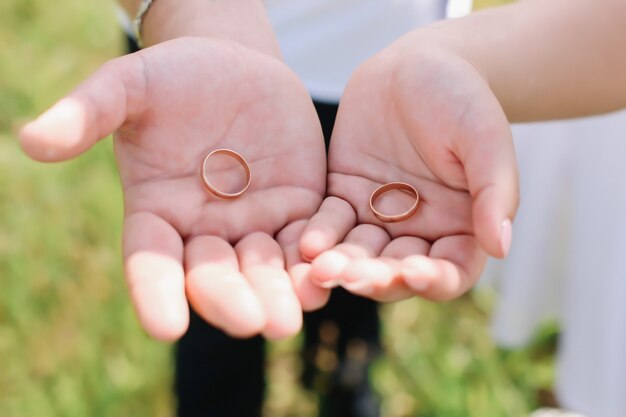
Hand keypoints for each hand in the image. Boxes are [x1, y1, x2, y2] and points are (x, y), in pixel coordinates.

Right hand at [20, 37, 326, 339]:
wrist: (236, 69)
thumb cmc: (175, 77)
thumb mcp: (131, 85)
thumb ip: (90, 112)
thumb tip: (31, 140)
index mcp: (157, 213)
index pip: (150, 261)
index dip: (155, 292)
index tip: (164, 326)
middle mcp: (204, 231)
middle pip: (213, 275)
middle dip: (230, 299)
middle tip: (250, 323)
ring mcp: (252, 225)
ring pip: (262, 269)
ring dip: (277, 294)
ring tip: (290, 318)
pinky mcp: (296, 210)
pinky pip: (305, 241)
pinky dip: (313, 262)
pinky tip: (326, 277)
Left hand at [299, 43, 518, 301]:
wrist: (417, 65)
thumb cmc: (463, 99)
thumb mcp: (485, 139)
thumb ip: (494, 191)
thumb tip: (501, 247)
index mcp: (462, 227)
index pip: (450, 271)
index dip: (434, 280)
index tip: (414, 274)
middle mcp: (419, 231)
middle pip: (397, 271)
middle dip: (375, 279)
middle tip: (351, 276)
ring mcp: (379, 218)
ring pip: (360, 254)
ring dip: (342, 264)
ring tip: (321, 268)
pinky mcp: (346, 198)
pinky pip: (331, 223)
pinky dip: (320, 235)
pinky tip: (307, 243)